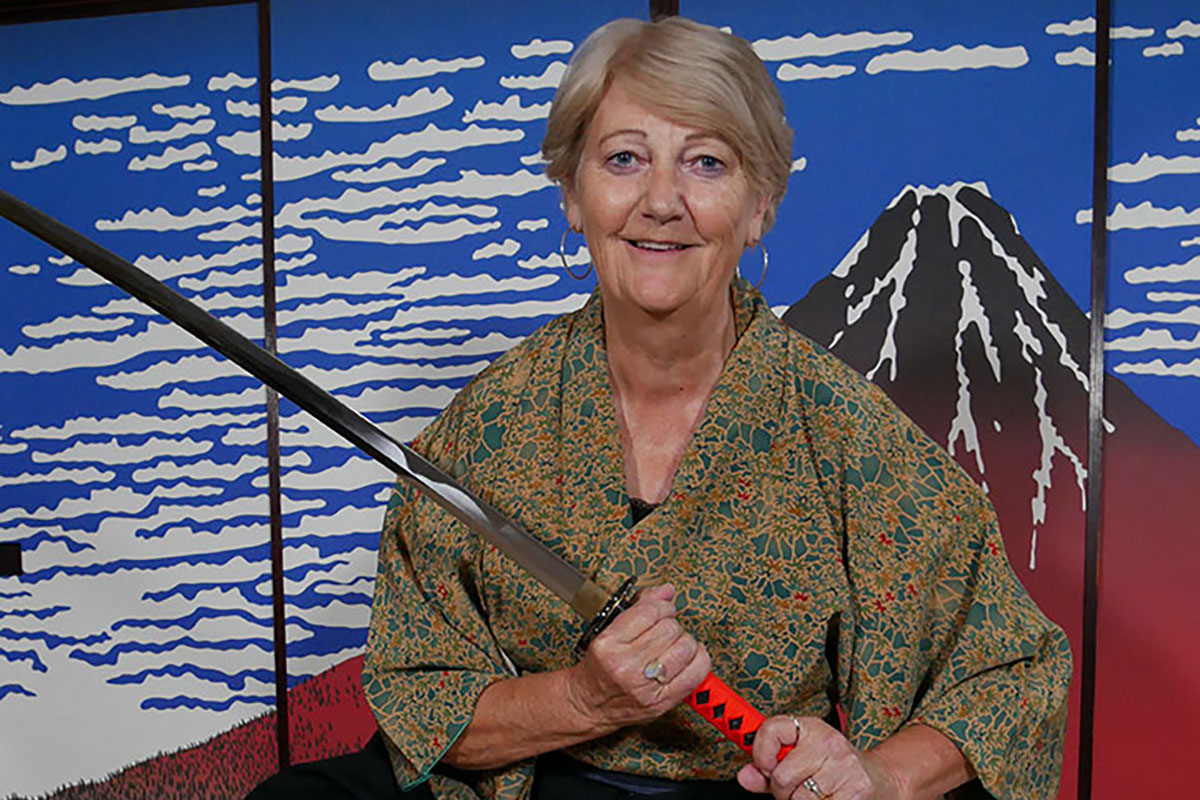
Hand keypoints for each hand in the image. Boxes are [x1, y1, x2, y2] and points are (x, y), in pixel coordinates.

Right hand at [565, 583, 710, 731]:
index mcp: (609, 644)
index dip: (662, 605)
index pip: (650, 612)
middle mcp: (626, 666)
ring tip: (675, 645)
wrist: (589, 705)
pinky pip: (696, 673)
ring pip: (686, 648)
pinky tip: (690, 657)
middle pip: (670, 629)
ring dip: (685, 642)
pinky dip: (699, 660)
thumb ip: (638, 608)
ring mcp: (645, 686)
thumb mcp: (608, 631)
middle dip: (671, 624)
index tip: (663, 608)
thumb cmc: (597, 668)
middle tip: (665, 630)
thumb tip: (666, 590)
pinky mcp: (661, 702)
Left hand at [736, 715, 902, 799]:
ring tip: (814, 795)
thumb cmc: (832, 768)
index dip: (761, 753)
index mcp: (809, 727)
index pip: (771, 730)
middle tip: (795, 789)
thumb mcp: (799, 759)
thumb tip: (745, 776)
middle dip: (782, 791)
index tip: (765, 766)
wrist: (879, 778)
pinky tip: (828, 799)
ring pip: (799, 799)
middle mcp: (828, 741)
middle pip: (782, 776)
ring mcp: (845, 766)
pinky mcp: (857, 790)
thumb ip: (767, 769)